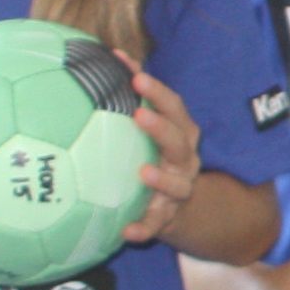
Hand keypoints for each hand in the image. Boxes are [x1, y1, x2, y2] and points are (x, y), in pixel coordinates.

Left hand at [123, 66, 202, 244]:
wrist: (180, 204)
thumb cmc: (155, 154)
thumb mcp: (151, 128)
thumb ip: (132, 99)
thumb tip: (104, 57)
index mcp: (180, 134)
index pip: (175, 108)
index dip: (158, 92)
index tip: (136, 76)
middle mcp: (185, 160)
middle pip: (179, 142)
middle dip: (161, 127)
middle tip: (139, 114)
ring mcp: (179, 189)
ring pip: (178, 185)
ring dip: (162, 179)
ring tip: (144, 172)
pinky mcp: (166, 216)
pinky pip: (156, 225)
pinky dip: (144, 229)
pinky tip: (126, 233)